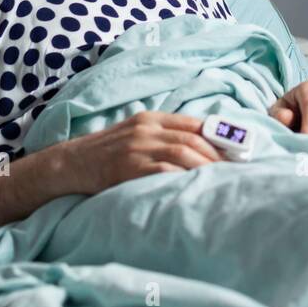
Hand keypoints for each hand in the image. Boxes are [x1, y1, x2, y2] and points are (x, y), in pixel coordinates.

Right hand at [65, 111, 222, 195]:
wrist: (70, 164)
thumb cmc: (107, 153)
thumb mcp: (135, 135)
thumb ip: (162, 136)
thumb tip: (201, 148)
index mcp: (150, 118)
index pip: (193, 123)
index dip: (218, 137)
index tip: (237, 152)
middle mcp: (146, 129)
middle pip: (193, 138)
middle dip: (218, 155)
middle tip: (234, 171)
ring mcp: (137, 147)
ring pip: (183, 152)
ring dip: (206, 167)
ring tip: (220, 181)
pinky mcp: (128, 168)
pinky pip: (164, 171)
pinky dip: (183, 178)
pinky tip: (194, 187)